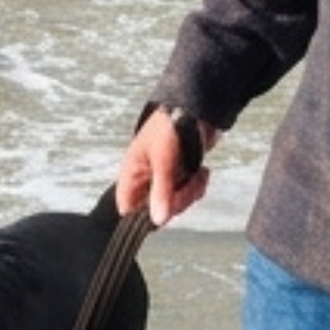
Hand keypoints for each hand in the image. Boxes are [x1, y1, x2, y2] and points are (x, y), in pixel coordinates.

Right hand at [117, 108, 222, 228]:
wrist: (201, 108)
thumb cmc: (171, 126)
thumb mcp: (164, 160)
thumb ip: (161, 192)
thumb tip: (158, 221)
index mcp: (132, 172)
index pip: (127, 207)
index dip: (141, 215)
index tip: (161, 210)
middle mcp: (146, 178)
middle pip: (155, 209)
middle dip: (176, 201)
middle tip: (186, 184)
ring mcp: (165, 177)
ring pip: (175, 203)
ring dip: (190, 193)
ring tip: (197, 175)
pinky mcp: (182, 175)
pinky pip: (188, 194)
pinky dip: (197, 186)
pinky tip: (202, 173)